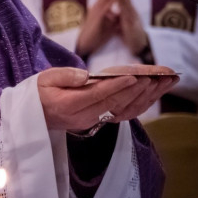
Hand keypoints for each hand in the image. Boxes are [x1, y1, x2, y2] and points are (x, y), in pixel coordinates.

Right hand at [36, 66, 174, 131]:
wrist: (34, 116)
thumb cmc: (38, 93)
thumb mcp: (43, 79)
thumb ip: (63, 76)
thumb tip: (85, 76)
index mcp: (68, 105)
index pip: (97, 95)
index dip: (117, 86)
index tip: (134, 76)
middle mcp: (82, 117)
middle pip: (114, 104)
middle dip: (137, 89)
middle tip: (156, 76)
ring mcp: (92, 122)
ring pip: (123, 110)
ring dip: (145, 97)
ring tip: (163, 83)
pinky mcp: (98, 122)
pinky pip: (123, 115)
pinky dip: (140, 105)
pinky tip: (152, 94)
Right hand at [75, 0, 119, 57]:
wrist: (86, 45)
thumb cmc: (95, 35)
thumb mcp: (106, 25)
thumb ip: (112, 19)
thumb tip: (118, 15)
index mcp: (99, 10)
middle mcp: (96, 9)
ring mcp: (95, 13)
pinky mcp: (96, 19)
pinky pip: (105, 8)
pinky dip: (110, 1)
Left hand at [112, 0, 148, 55]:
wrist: (139, 47)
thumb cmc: (131, 36)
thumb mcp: (122, 25)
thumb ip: (117, 18)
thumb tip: (111, 13)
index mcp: (128, 12)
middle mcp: (131, 13)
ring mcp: (132, 18)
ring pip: (126, 3)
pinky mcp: (130, 24)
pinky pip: (125, 13)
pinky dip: (122, 5)